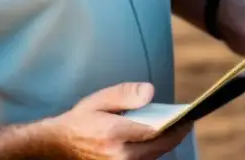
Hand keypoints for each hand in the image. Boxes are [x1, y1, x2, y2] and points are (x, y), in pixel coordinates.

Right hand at [42, 82, 192, 159]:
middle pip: (157, 148)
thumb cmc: (79, 121)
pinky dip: (152, 151)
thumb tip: (150, 92)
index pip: (154, 132)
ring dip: (164, 144)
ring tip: (176, 129)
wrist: (56, 145)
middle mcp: (118, 156)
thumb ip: (125, 94)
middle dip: (174, 136)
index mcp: (114, 134)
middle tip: (186, 124)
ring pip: (151, 157)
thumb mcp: (99, 100)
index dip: (175, 126)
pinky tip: (157, 140)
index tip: (188, 117)